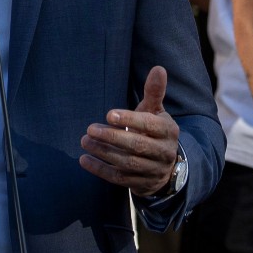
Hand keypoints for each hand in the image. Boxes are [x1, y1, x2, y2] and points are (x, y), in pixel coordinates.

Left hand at [80, 66, 180, 197]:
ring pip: (127, 163)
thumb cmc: (154, 131)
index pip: (150, 125)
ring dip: (104, 152)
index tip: (109, 114)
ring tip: (85, 141)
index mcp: (168, 131)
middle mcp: (163, 152)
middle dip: (113, 137)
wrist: (165, 167)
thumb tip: (158, 68)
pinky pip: (119, 178)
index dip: (130, 119)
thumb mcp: (156, 112)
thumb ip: (154, 92)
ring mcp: (153, 170)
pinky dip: (101, 170)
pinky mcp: (140, 184)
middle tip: (90, 129)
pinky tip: (85, 160)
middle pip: (137, 145)